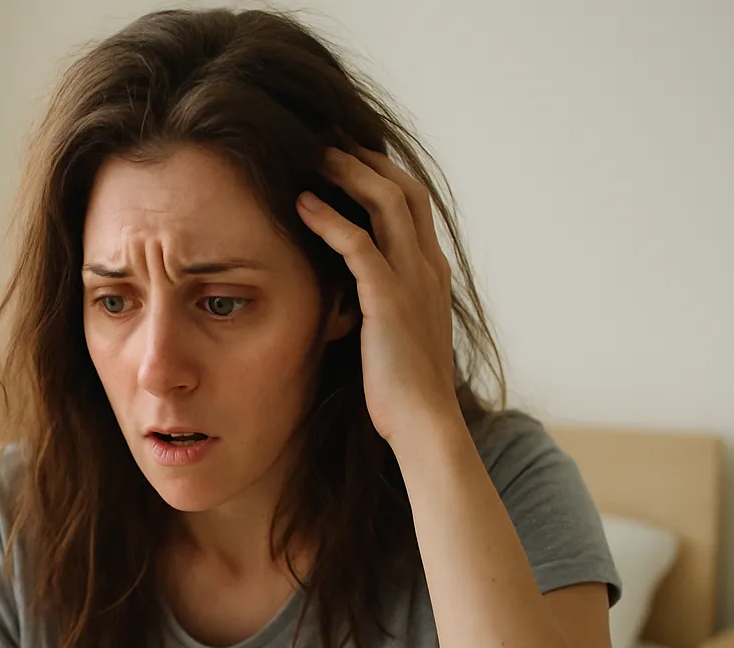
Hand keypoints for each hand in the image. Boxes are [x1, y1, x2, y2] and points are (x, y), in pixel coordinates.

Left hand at [295, 145, 459, 446]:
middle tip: (327, 139)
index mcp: (432, 274)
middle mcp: (428, 267)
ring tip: (313, 155)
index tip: (349, 157)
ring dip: (347, 173)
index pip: (415, 203)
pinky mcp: (388, 299)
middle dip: (366, 159)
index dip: (383, 173)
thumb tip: (353, 293)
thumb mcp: (397, 335)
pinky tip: (301, 205)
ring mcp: (412, 280)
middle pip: (405, 188)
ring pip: (386, 203)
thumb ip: (382, 304)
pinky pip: (358, 243)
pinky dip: (328, 219)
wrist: (424, 423)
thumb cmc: (404, 390)